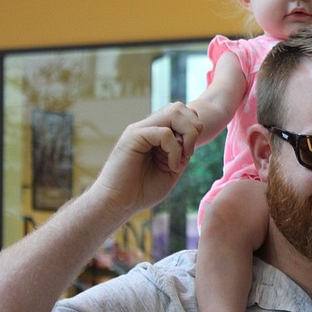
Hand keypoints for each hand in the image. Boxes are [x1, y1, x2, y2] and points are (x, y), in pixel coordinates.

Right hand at [87, 102, 202, 217]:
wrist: (117, 204)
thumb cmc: (141, 192)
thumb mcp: (171, 170)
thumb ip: (182, 153)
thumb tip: (192, 138)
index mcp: (155, 134)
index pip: (181, 114)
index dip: (193, 129)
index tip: (189, 154)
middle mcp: (147, 128)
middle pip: (179, 107)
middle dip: (194, 127)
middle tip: (189, 152)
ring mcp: (139, 130)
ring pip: (173, 112)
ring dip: (188, 133)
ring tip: (184, 156)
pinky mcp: (133, 137)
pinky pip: (164, 133)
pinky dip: (175, 150)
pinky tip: (172, 166)